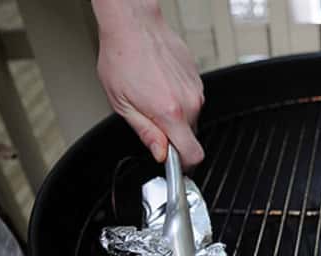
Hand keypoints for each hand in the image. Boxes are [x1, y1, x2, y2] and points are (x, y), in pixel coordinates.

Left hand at [92, 0, 203, 168]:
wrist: (134, 24)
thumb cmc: (123, 57)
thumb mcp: (122, 104)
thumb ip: (145, 133)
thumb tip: (160, 153)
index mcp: (171, 113)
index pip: (193, 155)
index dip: (184, 166)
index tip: (175, 165)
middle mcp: (190, 102)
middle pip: (191, 136)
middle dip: (173, 136)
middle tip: (150, 120)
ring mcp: (196, 89)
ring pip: (191, 118)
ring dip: (175, 116)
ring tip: (152, 97)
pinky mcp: (197, 79)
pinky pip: (191, 100)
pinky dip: (178, 99)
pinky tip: (159, 85)